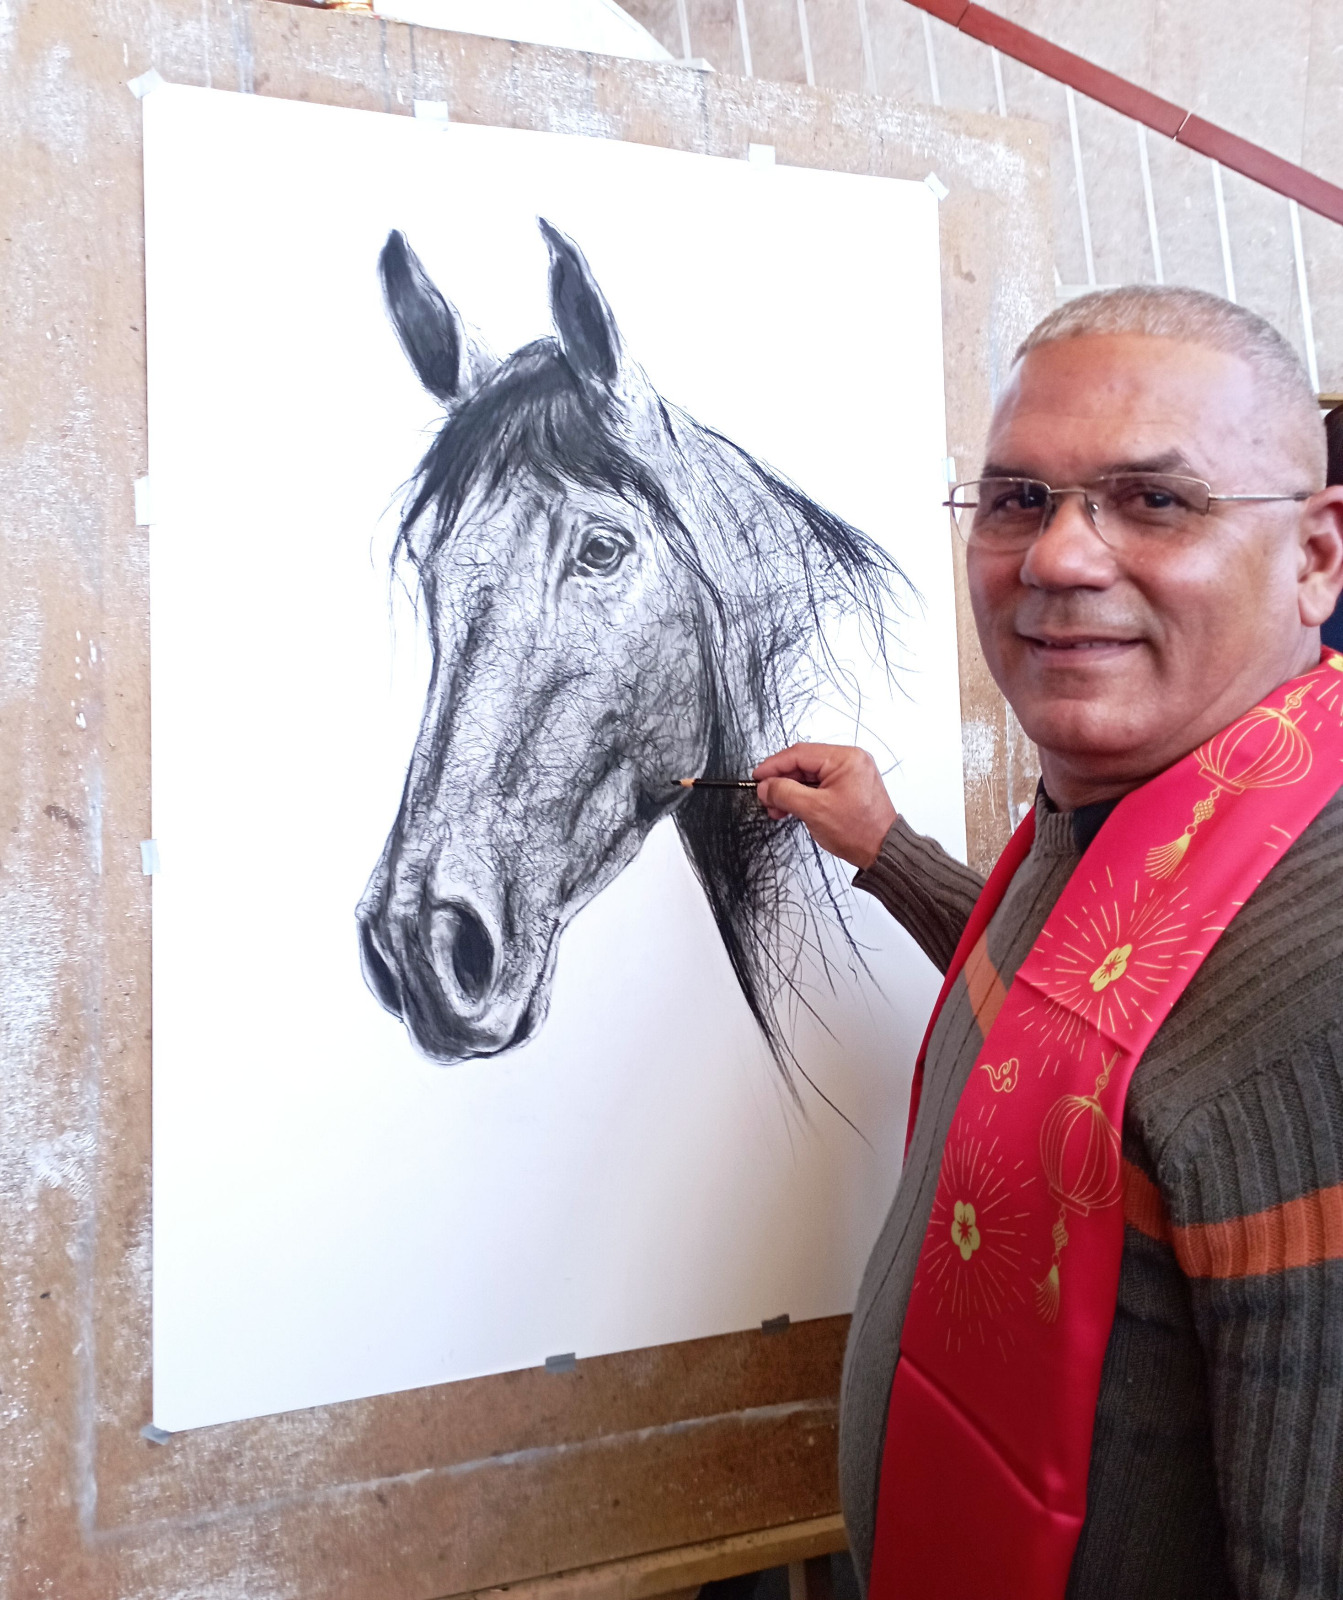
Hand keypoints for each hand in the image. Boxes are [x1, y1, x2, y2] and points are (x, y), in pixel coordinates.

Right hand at [753, 744, 896, 869]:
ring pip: (809, 775)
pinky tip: (791, 808)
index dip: (773, 766)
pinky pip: (819, 784)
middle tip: (766, 797)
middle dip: (781, 781)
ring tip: (777, 808)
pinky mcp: (849, 786)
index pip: (799, 754)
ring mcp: (850, 773)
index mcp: (846, 758)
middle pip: (803, 763)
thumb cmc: (860, 832)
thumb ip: (785, 793)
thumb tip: (765, 786)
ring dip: (790, 790)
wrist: (882, 851)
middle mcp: (850, 761)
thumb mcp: (814, 810)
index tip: (757, 777)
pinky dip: (803, 795)